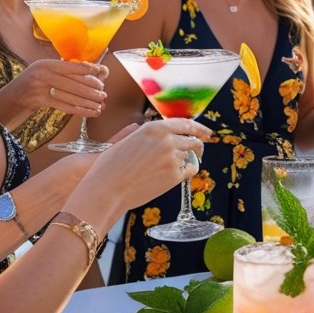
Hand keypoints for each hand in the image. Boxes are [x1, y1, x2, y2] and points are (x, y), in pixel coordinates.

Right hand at [9, 59, 107, 116]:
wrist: (6, 102)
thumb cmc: (29, 89)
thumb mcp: (42, 76)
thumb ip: (61, 73)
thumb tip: (90, 72)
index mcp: (45, 64)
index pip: (72, 66)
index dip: (89, 69)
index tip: (103, 73)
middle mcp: (42, 72)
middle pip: (73, 80)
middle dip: (91, 88)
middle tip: (103, 93)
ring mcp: (38, 86)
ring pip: (70, 94)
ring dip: (88, 101)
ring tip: (100, 105)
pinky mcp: (37, 101)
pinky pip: (64, 106)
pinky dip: (80, 110)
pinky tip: (91, 112)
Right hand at [86, 118, 213, 212]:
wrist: (108, 189)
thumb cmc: (111, 166)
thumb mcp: (126, 140)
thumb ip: (143, 133)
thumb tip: (150, 129)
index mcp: (155, 127)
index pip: (185, 123)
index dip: (198, 128)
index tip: (206, 132)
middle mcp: (167, 140)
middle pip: (193, 140)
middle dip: (197, 144)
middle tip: (198, 150)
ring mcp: (173, 158)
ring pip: (191, 155)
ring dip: (189, 158)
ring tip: (178, 164)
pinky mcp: (174, 176)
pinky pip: (190, 169)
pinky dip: (188, 170)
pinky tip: (180, 172)